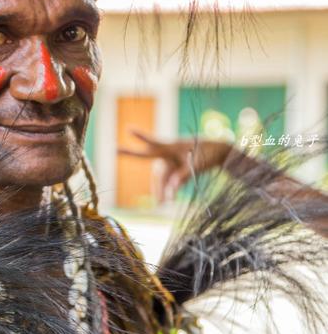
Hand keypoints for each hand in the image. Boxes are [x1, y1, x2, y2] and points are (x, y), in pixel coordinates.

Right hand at [118, 131, 232, 201]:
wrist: (220, 151)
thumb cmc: (208, 154)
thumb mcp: (197, 166)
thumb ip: (182, 177)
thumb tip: (170, 191)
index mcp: (172, 146)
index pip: (152, 142)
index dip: (140, 136)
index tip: (128, 128)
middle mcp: (168, 152)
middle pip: (148, 160)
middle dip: (130, 154)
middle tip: (113, 148)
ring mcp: (171, 160)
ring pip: (160, 176)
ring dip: (159, 189)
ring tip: (162, 205)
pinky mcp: (175, 167)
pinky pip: (167, 179)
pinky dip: (167, 189)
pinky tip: (167, 200)